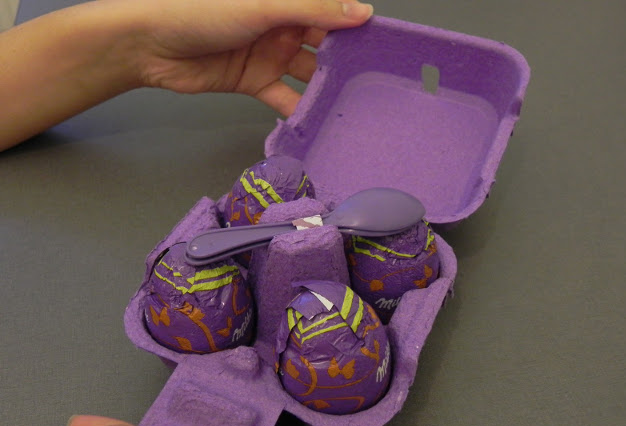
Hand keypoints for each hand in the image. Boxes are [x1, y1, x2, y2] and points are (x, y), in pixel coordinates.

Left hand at [0, 0, 372, 150]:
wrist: (150, 43)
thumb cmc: (201, 10)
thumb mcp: (264, 5)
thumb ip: (314, 10)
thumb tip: (361, 12)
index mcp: (287, 1)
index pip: (331, 13)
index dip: (356, 29)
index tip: (384, 49)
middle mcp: (282, 25)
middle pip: (323, 47)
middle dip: (345, 65)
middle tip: (371, 88)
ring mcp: (269, 54)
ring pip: (306, 75)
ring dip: (323, 91)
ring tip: (348, 110)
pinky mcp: (254, 81)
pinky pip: (283, 97)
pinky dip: (297, 110)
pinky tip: (314, 124)